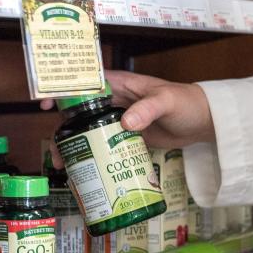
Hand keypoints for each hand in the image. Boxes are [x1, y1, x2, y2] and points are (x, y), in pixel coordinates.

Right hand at [39, 69, 214, 148]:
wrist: (206, 121)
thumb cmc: (187, 102)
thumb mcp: (167, 100)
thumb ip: (148, 108)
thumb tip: (126, 122)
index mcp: (122, 84)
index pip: (86, 83)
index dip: (64, 91)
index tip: (47, 103)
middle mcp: (117, 101)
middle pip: (81, 112)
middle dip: (65, 128)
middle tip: (56, 149)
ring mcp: (121, 120)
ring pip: (91, 131)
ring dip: (77, 146)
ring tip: (66, 165)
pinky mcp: (129, 137)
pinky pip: (106, 145)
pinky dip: (95, 155)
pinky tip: (86, 169)